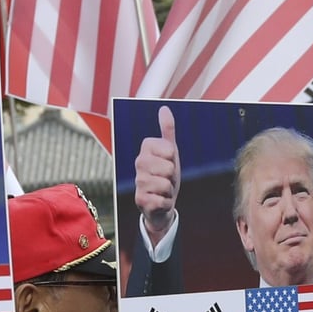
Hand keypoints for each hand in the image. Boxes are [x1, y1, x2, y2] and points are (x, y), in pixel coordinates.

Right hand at [134, 105, 179, 244]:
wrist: (160, 203)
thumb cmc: (165, 176)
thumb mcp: (170, 152)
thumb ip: (167, 130)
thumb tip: (164, 108)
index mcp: (145, 149)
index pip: (170, 150)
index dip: (173, 159)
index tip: (168, 163)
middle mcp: (138, 163)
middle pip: (168, 168)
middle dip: (172, 177)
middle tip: (166, 179)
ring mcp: (138, 182)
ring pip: (166, 184)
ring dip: (169, 190)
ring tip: (163, 190)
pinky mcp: (140, 200)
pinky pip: (163, 200)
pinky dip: (166, 203)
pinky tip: (160, 201)